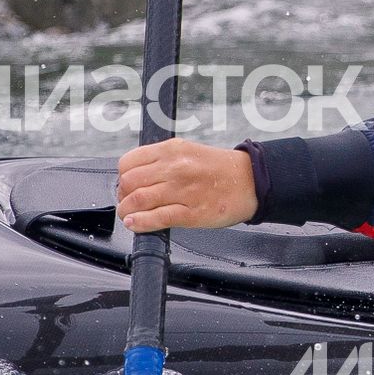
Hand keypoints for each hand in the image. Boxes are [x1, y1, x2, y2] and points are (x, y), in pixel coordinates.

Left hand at [116, 138, 259, 232]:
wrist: (251, 181)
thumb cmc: (220, 169)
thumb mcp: (188, 151)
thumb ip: (162, 161)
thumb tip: (136, 176)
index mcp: (172, 150)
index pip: (129, 162)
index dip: (122, 177)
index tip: (126, 186)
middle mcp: (175, 168)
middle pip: (130, 182)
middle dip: (123, 195)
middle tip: (127, 202)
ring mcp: (183, 191)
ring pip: (139, 200)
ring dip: (127, 210)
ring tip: (128, 215)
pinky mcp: (191, 213)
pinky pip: (157, 218)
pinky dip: (140, 223)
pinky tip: (135, 224)